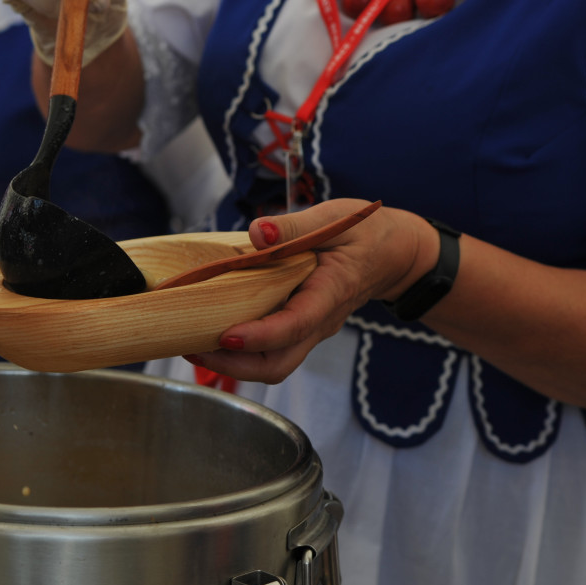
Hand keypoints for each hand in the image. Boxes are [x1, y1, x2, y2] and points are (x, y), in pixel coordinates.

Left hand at [185, 199, 438, 383]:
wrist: (393, 255)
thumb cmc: (365, 233)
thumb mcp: (335, 218)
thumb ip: (295, 226)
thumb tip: (259, 232)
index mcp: (330, 293)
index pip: (295, 324)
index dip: (260, 335)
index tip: (227, 335)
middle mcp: (319, 322)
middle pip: (278, 363)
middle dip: (233, 365)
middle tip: (192, 348)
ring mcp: (309, 330)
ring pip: (272, 364)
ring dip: (231, 364)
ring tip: (192, 345)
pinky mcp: (299, 329)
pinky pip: (269, 351)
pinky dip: (238, 351)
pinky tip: (209, 333)